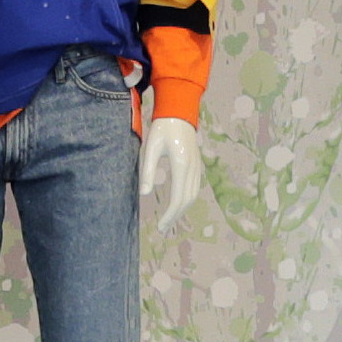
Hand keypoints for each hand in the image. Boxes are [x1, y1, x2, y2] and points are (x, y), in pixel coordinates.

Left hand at [140, 104, 201, 234]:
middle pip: (187, 200)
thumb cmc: (162, 128)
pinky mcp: (196, 165)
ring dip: (181, 210)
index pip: (178, 198)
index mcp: (182, 164)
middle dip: (175, 217)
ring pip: (192, 195)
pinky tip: (176, 205)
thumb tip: (143, 194)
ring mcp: (197, 167)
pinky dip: (186, 200)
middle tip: (162, 229)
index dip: (170, 215)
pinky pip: (194, 188)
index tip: (160, 226)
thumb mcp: (150, 148)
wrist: (179, 112)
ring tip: (168, 221)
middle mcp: (193, 168)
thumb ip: (147, 171)